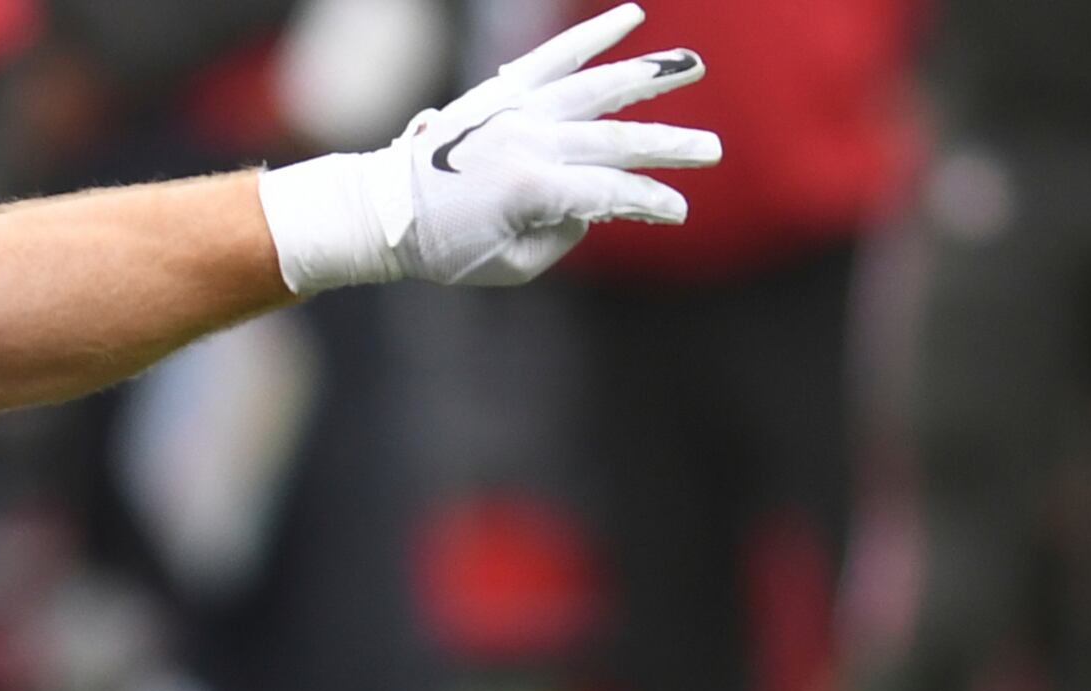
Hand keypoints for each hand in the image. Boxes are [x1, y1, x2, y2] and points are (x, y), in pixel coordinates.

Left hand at [258, 2, 718, 293]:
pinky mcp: (501, 92)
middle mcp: (529, 143)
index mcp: (532, 191)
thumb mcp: (506, 266)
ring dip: (648, 75)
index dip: (648, 203)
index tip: (675, 212)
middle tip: (711, 151)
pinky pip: (553, 56)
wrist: (380, 211)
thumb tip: (594, 206)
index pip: (610, 194)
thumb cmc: (442, 247)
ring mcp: (515, 111)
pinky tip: (632, 17)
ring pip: (594, 87)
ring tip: (691, 64)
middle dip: (669, 147)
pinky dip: (591, 36)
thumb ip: (560, 239)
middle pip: (616, 141)